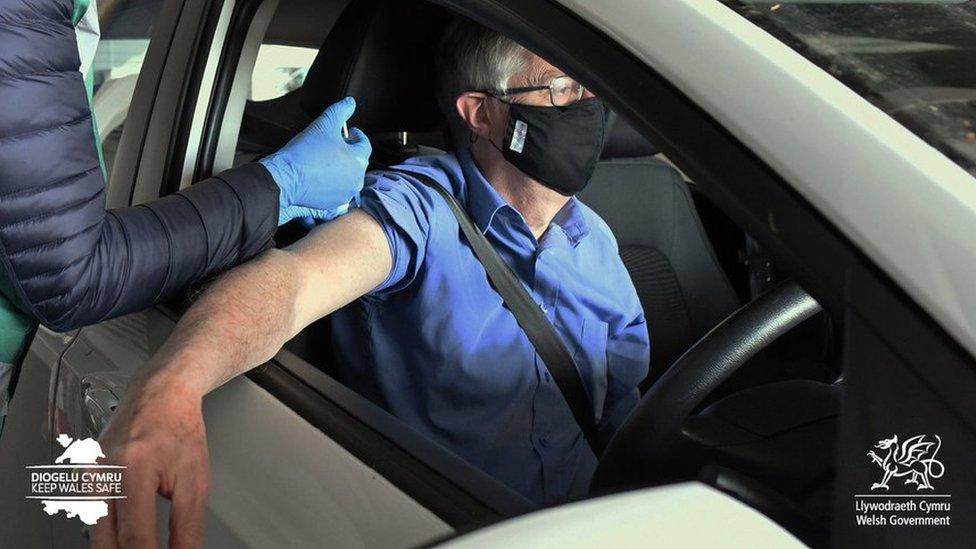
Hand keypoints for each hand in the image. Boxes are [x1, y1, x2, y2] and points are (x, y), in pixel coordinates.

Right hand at [91, 376, 208, 548]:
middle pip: (106, 540)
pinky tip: (124, 540)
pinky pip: (92, 515)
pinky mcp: (84, 475)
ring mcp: (88, 472)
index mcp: (134, 467)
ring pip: (94, 531)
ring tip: (144, 548)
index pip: (135, 535)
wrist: (161, 394)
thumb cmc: (179, 428)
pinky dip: (108, 534)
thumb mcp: (195, 480)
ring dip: (116, 548)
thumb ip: (187, 527)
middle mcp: (103, 470)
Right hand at [259, 96, 371, 225]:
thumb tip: (350, 103)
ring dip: (340, 168)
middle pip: (357, 161)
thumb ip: (340, 111)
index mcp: (358, 160)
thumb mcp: (323, 124)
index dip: (354, 135)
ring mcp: (346, 194)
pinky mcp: (333, 205)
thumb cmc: (304, 153)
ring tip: (323, 160)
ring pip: (348, 177)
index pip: (364, 143)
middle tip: (331, 145)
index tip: (345, 132)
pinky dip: (332, 183)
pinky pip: (337, 191)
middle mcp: (356, 180)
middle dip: (347, 151)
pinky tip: (319, 176)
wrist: (284, 179)